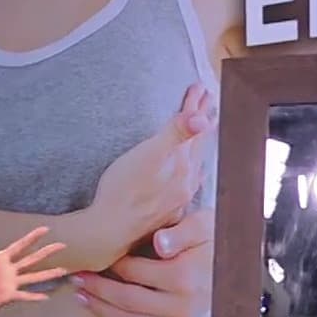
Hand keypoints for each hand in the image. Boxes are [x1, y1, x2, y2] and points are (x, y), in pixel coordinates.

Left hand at [0, 224, 66, 316]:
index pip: (20, 246)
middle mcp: (10, 270)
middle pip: (32, 259)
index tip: (46, 229)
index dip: (33, 237)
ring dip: (48, 274)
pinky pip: (24, 295)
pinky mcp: (8, 296)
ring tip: (63, 270)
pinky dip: (34, 296)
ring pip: (33, 277)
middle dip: (47, 252)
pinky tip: (45, 297)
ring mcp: (11, 283)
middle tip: (62, 245)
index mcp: (2, 259)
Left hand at [72, 207, 212, 316]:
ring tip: (80, 295)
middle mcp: (180, 307)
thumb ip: (182, 231)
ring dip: (100, 310)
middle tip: (76, 277)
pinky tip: (101, 312)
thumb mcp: (203, 226)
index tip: (92, 257)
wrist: (232, 270)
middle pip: (126, 300)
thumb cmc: (211, 243)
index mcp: (184, 278)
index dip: (109, 264)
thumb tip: (160, 243)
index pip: (134, 272)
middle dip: (97, 289)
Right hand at [91, 83, 214, 253]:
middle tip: (208, 101)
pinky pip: (188, 186)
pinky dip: (194, 173)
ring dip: (200, 146)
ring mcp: (178, 198)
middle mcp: (185, 182)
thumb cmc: (122, 190)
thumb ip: (176, 134)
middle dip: (202, 121)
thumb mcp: (149, 155)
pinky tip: (194, 177)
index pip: (194, 128)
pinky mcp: (167, 212)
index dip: (195, 106)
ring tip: (207, 132)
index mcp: (182, 165)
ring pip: (196, 165)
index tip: (198, 86)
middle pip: (198, 145)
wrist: (108, 230)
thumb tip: (204, 118)